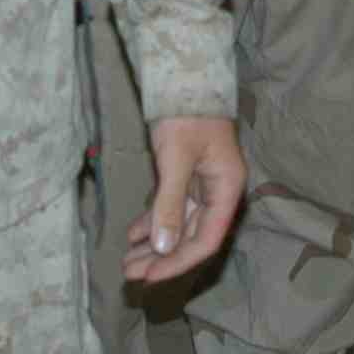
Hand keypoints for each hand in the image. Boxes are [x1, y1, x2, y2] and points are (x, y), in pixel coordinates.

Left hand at [123, 116, 246, 283]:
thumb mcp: (176, 159)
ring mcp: (203, 184)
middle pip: (191, 236)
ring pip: (178, 225)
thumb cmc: (186, 114)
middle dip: (160, 257)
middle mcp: (219, 191)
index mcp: (227, 188)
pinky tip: (132, 235)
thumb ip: (170, 204)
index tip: (150, 276)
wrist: (184, 77)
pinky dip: (152, 221)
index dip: (178, 262)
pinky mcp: (187, 175)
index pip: (205, 240)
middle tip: (129, 274)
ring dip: (154, 243)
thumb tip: (164, 248)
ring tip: (127, 261)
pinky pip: (171, 207)